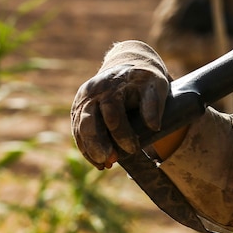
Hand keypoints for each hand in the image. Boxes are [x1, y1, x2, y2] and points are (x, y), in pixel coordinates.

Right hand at [71, 40, 170, 168]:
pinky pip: (78, 131)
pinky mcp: (78, 110)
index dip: (122, 134)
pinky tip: (96, 162)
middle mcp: (92, 92)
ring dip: (90, 150)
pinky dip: (85, 148)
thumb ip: (154, 104)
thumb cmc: (144, 80)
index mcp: (111, 86)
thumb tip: (154, 127)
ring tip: (103, 166)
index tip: (133, 149)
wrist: (128, 66)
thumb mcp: (155, 85)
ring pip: (80, 128)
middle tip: (111, 162)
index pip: (113, 113)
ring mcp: (82, 101)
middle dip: (98, 144)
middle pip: (89, 122)